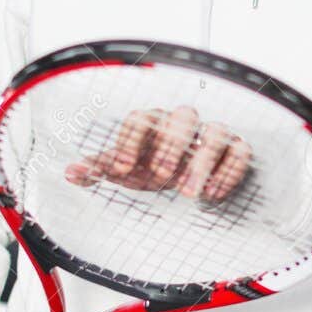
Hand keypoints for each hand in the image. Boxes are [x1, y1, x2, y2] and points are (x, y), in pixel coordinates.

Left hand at [66, 104, 251, 201]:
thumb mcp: (125, 172)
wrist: (184, 180)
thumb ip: (100, 170)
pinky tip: (212, 195)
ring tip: (188, 194)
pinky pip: (240, 151)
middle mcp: (183, 124)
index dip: (130, 140)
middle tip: (160, 176)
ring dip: (203, 160)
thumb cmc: (151, 168)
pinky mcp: (235, 150)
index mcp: (152, 124)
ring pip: (216, 131)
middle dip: (172, 145)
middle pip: (183, 116)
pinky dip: (230, 171)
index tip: (120, 169)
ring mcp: (211, 136)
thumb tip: (70, 172)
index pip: (141, 118)